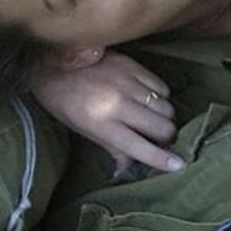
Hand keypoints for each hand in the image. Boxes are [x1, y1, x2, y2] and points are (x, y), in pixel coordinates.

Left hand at [28, 51, 181, 173]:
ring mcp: (128, 83)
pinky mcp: (134, 67)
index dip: (162, 159)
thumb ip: (113, 149)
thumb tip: (132, 168)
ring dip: (165, 117)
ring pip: (167, 107)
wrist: (52, 62)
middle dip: (167, 137)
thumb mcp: (84, 131)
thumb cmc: (64, 102)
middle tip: (161, 138)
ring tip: (154, 118)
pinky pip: (162, 87)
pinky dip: (160, 97)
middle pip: (164, 127)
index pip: (141, 147)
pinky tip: (149, 98)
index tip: (178, 165)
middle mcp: (118, 104)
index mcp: (102, 124)